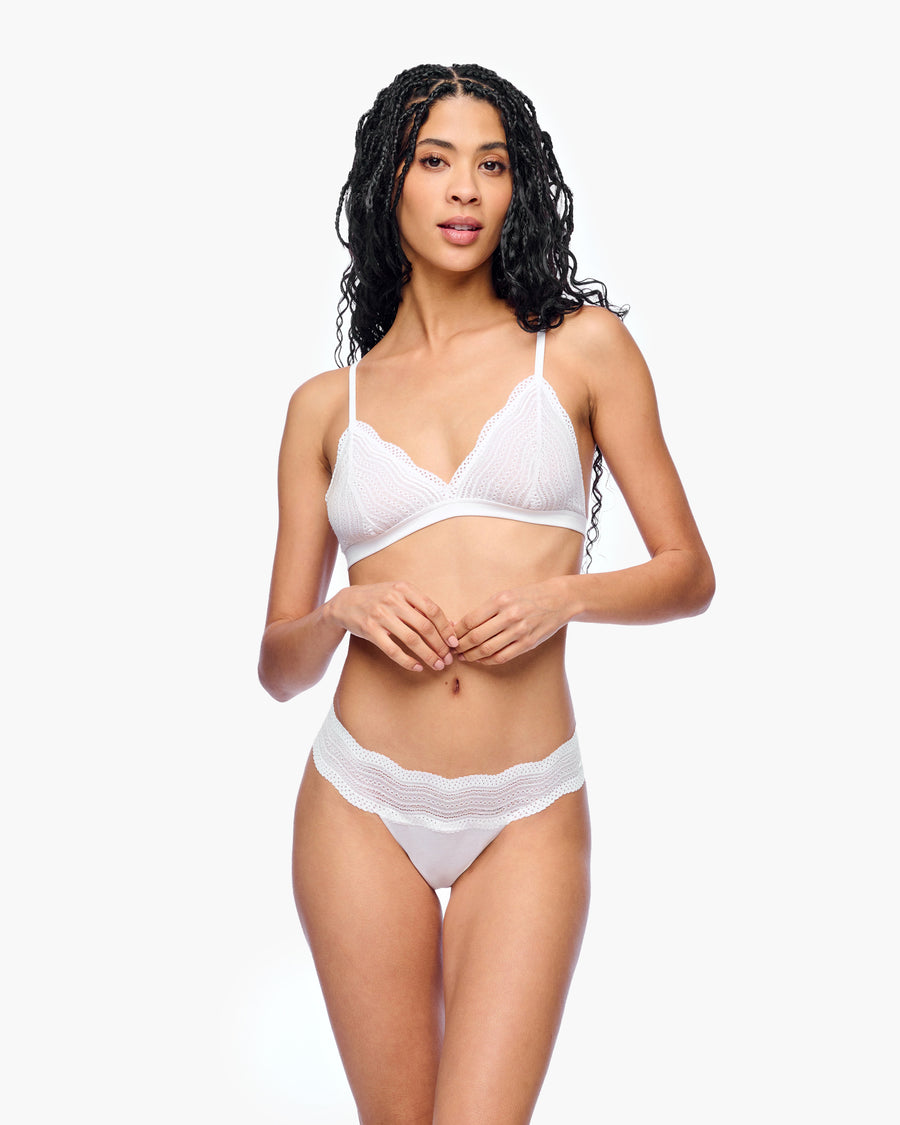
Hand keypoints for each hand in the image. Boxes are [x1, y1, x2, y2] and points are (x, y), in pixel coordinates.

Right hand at [327, 581, 457, 672]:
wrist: (345, 602)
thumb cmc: (379, 598)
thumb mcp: (399, 594)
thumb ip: (422, 606)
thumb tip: (451, 624)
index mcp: (404, 589)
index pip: (433, 610)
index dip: (446, 628)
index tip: (454, 643)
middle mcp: (393, 600)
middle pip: (425, 626)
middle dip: (440, 645)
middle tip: (448, 659)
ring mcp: (380, 615)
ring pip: (411, 639)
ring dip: (428, 655)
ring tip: (437, 665)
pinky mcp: (370, 629)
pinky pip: (392, 649)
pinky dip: (407, 660)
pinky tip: (417, 667)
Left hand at [453, 578, 571, 665]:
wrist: (559, 599)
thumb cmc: (528, 596)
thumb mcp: (506, 594)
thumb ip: (486, 609)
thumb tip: (461, 625)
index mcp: (500, 600)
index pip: (470, 620)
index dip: (456, 632)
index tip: (449, 636)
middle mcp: (509, 616)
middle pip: (476, 637)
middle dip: (460, 646)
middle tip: (452, 650)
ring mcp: (520, 631)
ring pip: (488, 649)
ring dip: (472, 655)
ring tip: (463, 656)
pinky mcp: (528, 643)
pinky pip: (502, 656)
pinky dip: (488, 660)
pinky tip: (480, 659)